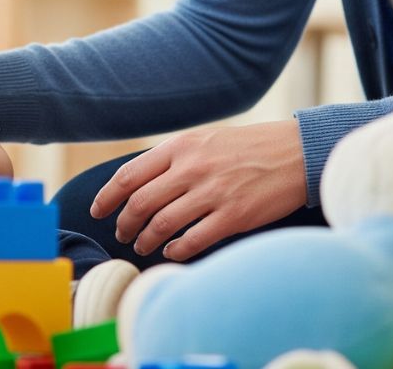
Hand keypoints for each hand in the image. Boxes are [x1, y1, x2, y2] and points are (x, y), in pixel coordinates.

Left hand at [89, 120, 307, 260]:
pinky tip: (172, 251)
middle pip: (140, 203)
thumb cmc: (247, 147)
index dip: (107, 197)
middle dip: (125, 224)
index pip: (129, 174)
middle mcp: (192, 168)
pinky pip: (192, 240)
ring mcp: (212, 192)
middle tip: (123, 234)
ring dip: (146, 240)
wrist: (294, 152)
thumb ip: (174, 158)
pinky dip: (175, 249)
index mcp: (181, 146)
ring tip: (143, 245)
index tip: (98, 211)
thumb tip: (139, 182)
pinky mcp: (233, 216)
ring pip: (161, 224)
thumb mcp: (206, 140)